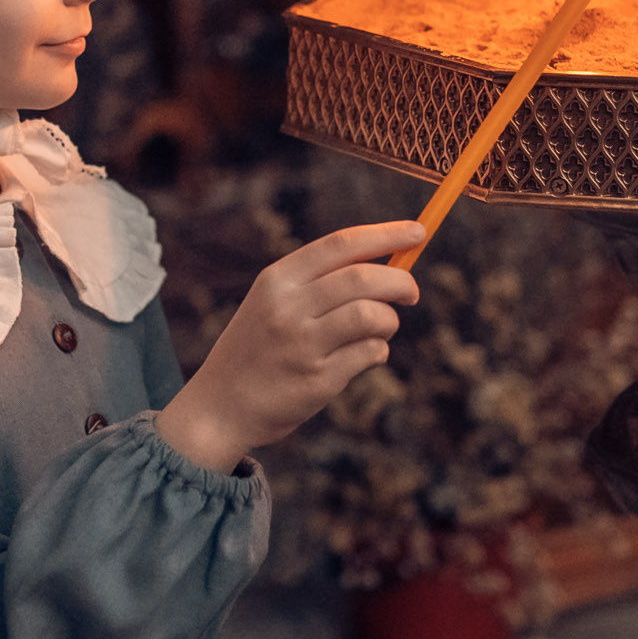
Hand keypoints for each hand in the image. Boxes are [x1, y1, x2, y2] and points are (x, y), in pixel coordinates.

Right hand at [158, 220, 423, 472]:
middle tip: (411, 292)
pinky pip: (370, 354)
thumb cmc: (259, 348)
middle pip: (363, 278)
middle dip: (400, 281)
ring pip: (373, 316)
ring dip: (389, 320)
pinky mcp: (317, 381)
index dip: (385, 234)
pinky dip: (378, 351)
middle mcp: (288, 308)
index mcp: (277, 279)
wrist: (219, 406)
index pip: (341, 244)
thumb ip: (321, 281)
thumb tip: (389, 258)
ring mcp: (302, 345)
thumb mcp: (273, 302)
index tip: (419, 231)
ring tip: (380, 328)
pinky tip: (364, 356)